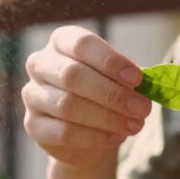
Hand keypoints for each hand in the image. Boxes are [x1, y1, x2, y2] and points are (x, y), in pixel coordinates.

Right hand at [22, 26, 152, 167]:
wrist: (87, 133)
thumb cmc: (105, 95)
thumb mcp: (119, 80)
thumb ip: (129, 79)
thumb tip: (147, 85)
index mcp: (61, 41)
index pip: (82, 44)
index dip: (110, 61)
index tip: (137, 79)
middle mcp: (40, 63)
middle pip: (72, 75)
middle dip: (112, 94)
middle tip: (141, 108)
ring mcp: (32, 94)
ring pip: (67, 105)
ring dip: (106, 117)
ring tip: (134, 125)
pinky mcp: (33, 125)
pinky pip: (62, 132)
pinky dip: (93, 137)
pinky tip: (115, 137)